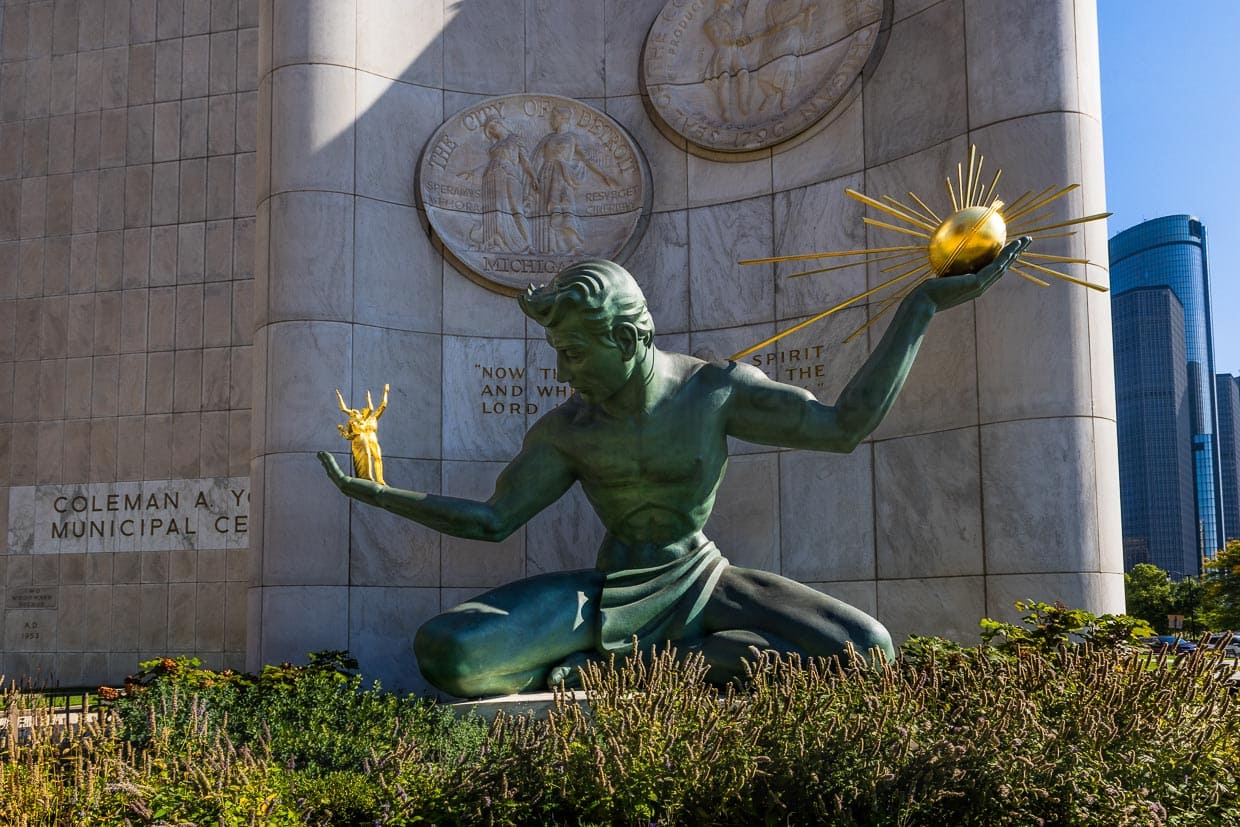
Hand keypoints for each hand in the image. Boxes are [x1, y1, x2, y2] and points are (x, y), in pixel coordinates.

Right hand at [318, 451, 381, 503]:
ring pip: (331, 471)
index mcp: (349, 489)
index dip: (331, 468)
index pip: (337, 477)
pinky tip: (326, 455)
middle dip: (326, 463)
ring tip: (320, 453)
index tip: (327, 461)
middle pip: (332, 474)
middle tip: (320, 455)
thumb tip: (372, 478)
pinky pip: (334, 470)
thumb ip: (367, 480)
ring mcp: (343, 487)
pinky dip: (330, 462)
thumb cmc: (379, 492)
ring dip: (326, 461)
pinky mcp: (345, 483)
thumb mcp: (370, 483)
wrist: (382, 496)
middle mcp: (344, 489)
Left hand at [916, 236, 1030, 311]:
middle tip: (1025, 241)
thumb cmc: (925, 291)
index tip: (1009, 247)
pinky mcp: (977, 283)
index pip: (992, 270)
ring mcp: (980, 286)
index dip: (1003, 259)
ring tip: (1026, 240)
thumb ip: (944, 264)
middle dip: (1015, 254)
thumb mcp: (937, 274)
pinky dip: (1005, 255)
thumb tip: (942, 245)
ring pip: (1004, 265)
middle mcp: (981, 286)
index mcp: (974, 284)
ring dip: (1016, 252)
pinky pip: (995, 266)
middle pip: (1003, 267)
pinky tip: (1011, 244)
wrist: (923, 302)